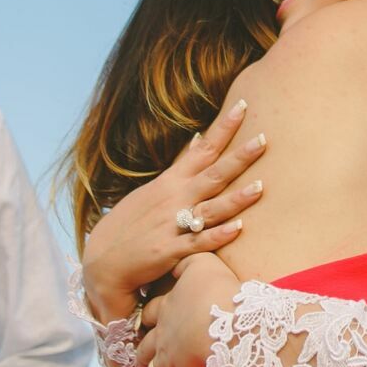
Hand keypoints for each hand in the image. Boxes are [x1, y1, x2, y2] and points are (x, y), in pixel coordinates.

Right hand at [81, 99, 266, 323]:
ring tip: (261, 186)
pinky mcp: (170, 251)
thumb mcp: (154, 189)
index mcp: (171, 182)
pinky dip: (218, 235)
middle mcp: (175, 198)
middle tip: (264, 139)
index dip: (223, 128)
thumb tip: (199, 139)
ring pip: (211, 208)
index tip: (243, 105)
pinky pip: (199, 242)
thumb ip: (180, 167)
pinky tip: (238, 228)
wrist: (102, 262)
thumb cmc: (132, 224)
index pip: (203, 149)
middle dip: (239, 157)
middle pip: (213, 174)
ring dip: (236, 198)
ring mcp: (173, 224)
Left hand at [138, 252, 240, 366]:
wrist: (225, 323)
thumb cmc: (217, 291)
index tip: (139, 321)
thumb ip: (187, 259)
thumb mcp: (202, 263)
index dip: (145, 317)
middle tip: (134, 360)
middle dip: (139, 353)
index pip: (150, 312)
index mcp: (167, 307)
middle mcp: (163, 334)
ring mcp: (170, 358)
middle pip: (145, 344)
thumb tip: (177, 254)